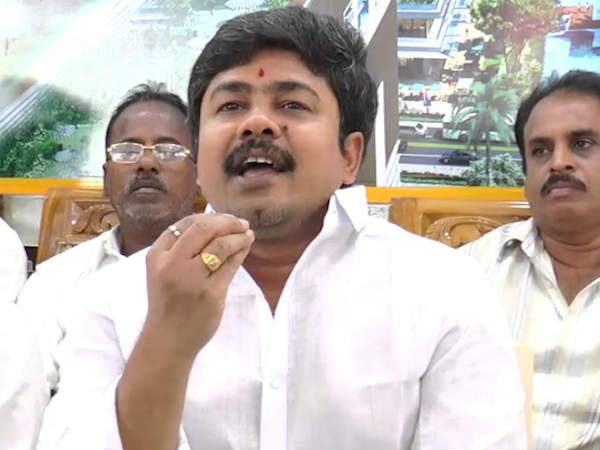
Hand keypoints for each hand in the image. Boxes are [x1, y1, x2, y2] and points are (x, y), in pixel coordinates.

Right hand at [144, 213, 253, 358]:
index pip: (185, 224)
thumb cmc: (168, 303)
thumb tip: (215, 224)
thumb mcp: (163, 271)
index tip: (224, 218)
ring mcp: (192, 279)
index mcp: (157, 255)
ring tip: (247, 234)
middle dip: (227, 222)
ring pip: (221, 245)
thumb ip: (180, 248)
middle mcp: (172, 264)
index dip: (209, 217)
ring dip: (239, 236)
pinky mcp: (211, 293)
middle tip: (241, 223)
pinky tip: (245, 247)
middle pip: (204, 229)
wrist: (168, 340)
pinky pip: (231, 265)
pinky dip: (241, 252)